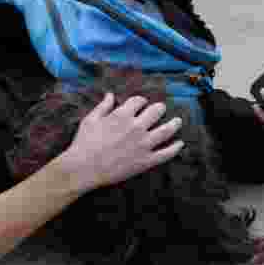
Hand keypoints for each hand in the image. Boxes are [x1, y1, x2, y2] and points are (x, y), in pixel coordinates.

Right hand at [60, 93, 183, 191]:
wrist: (83, 168)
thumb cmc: (83, 143)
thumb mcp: (90, 120)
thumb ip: (103, 106)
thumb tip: (110, 95)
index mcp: (122, 115)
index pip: (139, 101)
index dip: (141, 101)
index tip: (142, 104)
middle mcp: (136, 127)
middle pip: (156, 111)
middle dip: (159, 108)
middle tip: (161, 109)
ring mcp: (143, 144)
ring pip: (166, 130)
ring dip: (174, 124)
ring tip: (177, 121)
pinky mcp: (146, 161)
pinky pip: (166, 153)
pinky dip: (175, 148)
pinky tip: (180, 144)